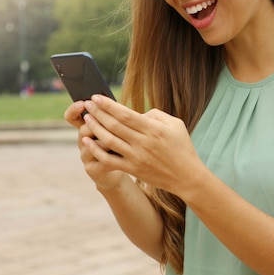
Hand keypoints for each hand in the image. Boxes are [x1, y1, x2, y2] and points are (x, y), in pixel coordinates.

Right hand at [64, 100, 124, 189]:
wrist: (122, 167)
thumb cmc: (120, 143)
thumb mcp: (115, 127)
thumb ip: (112, 116)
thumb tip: (114, 102)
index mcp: (86, 127)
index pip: (72, 117)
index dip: (74, 110)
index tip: (83, 103)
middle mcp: (83, 141)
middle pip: (83, 129)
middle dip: (97, 125)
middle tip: (110, 124)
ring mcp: (85, 156)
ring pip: (92, 145)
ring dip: (107, 141)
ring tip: (120, 140)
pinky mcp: (92, 169)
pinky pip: (101, 160)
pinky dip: (112, 156)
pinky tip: (121, 153)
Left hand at [81, 95, 204, 194]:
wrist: (187, 177)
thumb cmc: (182, 147)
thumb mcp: (175, 124)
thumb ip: (155, 114)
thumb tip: (136, 113)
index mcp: (153, 129)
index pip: (125, 114)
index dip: (108, 105)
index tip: (96, 97)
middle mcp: (143, 142)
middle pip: (114, 125)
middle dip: (98, 113)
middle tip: (87, 104)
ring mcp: (136, 157)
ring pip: (109, 141)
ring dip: (95, 128)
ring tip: (87, 119)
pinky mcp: (132, 169)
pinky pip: (109, 160)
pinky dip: (96, 151)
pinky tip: (87, 142)